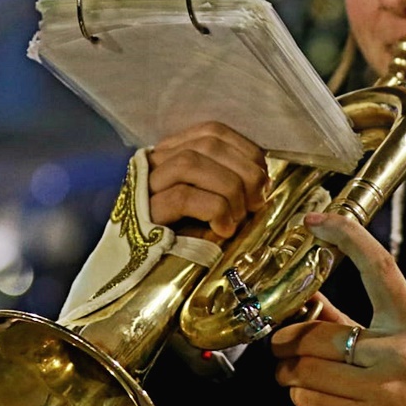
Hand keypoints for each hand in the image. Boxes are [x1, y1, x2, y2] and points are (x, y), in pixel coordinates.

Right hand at [145, 121, 268, 237]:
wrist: (142, 274)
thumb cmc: (183, 238)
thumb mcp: (210, 204)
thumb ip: (228, 183)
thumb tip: (262, 180)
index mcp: (172, 154)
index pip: (212, 131)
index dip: (245, 149)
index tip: (264, 176)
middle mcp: (155, 163)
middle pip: (207, 144)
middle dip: (244, 170)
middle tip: (258, 202)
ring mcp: (145, 186)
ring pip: (191, 163)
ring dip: (229, 188)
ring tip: (239, 217)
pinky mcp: (142, 213)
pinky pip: (182, 197)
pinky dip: (214, 209)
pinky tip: (223, 229)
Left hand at [270, 212, 405, 405]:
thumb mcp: (402, 336)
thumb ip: (351, 316)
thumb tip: (308, 296)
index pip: (379, 266)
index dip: (346, 235)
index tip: (317, 220)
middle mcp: (396, 352)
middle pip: (317, 335)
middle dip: (288, 340)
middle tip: (281, 341)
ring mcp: (380, 390)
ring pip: (305, 370)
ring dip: (289, 370)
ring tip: (292, 369)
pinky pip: (309, 401)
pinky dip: (299, 394)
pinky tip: (311, 391)